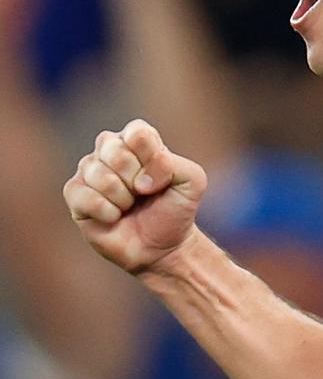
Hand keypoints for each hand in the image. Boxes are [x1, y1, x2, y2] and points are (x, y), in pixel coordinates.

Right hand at [63, 119, 207, 273]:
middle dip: (136, 179)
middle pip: (114, 150)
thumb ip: (173, 165)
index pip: (137, 133)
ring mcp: (89, 170)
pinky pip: (84, 196)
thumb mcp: (192, 181)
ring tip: (130, 205)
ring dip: (123, 198)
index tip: (162, 179)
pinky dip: (106, 212)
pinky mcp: (74, 193)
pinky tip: (114, 217)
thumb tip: (140, 180)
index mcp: (140, 139)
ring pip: (100, 174)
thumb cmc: (175, 208)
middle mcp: (110, 148)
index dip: (152, 159)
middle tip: (144, 193)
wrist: (161, 246)